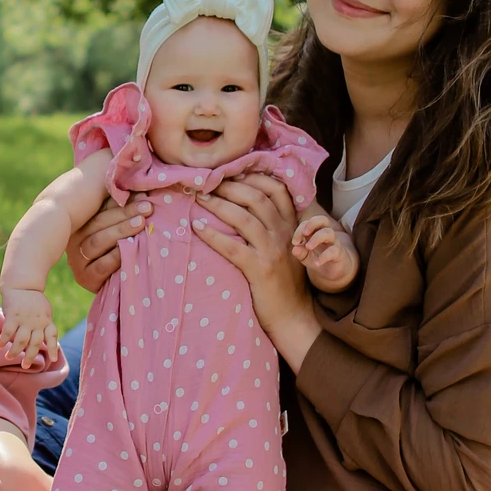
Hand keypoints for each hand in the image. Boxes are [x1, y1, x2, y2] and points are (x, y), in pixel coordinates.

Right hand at [0, 288, 57, 368]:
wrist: (22, 285)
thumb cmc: (34, 301)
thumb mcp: (45, 312)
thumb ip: (45, 325)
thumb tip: (47, 341)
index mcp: (47, 321)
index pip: (52, 336)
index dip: (53, 348)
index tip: (53, 359)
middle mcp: (37, 322)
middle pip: (36, 343)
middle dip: (30, 356)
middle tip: (25, 366)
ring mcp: (25, 320)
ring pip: (21, 340)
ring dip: (15, 351)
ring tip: (9, 358)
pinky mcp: (13, 316)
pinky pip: (8, 331)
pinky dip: (4, 340)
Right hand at [67, 194, 152, 293]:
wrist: (119, 285)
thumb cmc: (123, 250)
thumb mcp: (121, 228)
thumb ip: (125, 211)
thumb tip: (142, 190)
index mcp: (80, 222)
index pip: (100, 207)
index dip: (122, 200)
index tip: (143, 194)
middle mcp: (74, 239)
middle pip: (98, 222)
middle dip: (125, 213)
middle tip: (147, 207)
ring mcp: (77, 260)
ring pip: (97, 241)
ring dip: (121, 231)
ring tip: (141, 223)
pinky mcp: (85, 278)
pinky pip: (101, 265)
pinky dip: (116, 256)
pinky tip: (131, 247)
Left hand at [191, 174, 321, 371]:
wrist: (294, 317)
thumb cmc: (286, 284)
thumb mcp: (289, 249)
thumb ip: (276, 228)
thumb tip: (246, 206)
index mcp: (293, 226)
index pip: (276, 188)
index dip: (252, 176)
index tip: (230, 172)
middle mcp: (285, 234)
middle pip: (256, 197)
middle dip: (229, 186)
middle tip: (208, 183)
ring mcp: (273, 251)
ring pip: (243, 217)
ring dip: (218, 204)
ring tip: (200, 199)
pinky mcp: (260, 269)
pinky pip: (232, 246)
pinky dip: (212, 234)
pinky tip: (197, 227)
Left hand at [292, 215, 359, 291]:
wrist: (333, 271)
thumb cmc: (318, 258)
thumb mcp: (306, 257)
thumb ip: (300, 252)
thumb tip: (294, 249)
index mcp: (316, 231)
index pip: (309, 223)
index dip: (301, 229)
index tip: (295, 242)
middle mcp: (326, 234)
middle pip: (322, 220)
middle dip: (311, 224)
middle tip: (304, 234)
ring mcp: (334, 242)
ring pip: (329, 233)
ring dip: (317, 238)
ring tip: (308, 247)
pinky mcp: (339, 253)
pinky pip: (334, 251)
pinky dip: (324, 256)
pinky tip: (317, 263)